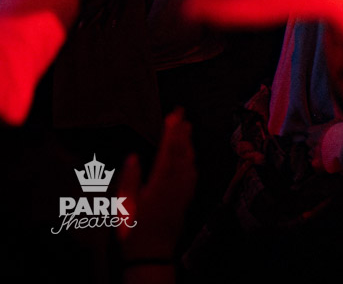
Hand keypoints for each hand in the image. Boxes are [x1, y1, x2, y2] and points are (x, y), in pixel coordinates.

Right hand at [117, 108, 195, 259]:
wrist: (152, 255)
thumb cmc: (134, 231)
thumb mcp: (125, 205)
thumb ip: (130, 179)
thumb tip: (134, 157)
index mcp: (160, 183)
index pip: (167, 150)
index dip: (171, 131)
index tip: (172, 116)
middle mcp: (175, 184)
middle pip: (181, 152)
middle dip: (181, 131)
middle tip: (182, 113)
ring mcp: (182, 192)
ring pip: (188, 161)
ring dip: (188, 143)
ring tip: (187, 128)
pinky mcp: (185, 200)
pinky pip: (192, 175)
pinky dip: (191, 160)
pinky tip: (191, 157)